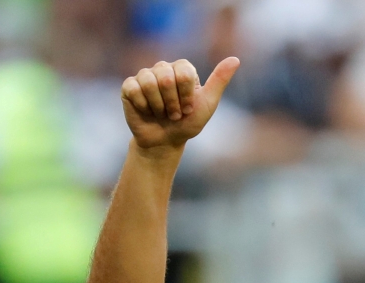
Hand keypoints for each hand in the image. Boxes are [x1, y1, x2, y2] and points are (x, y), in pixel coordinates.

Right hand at [121, 57, 239, 150]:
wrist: (165, 142)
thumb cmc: (188, 123)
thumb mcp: (207, 104)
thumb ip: (219, 81)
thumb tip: (235, 59)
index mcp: (182, 69)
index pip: (185, 72)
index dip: (187, 95)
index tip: (188, 108)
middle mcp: (163, 68)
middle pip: (166, 78)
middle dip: (173, 103)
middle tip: (174, 114)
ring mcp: (145, 76)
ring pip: (149, 82)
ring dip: (158, 106)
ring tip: (162, 114)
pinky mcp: (129, 86)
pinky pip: (134, 89)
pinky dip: (143, 106)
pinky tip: (147, 111)